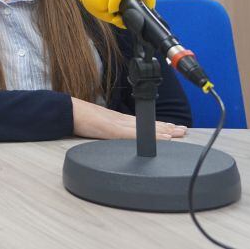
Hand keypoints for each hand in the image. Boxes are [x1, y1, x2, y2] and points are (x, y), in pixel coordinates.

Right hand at [70, 97, 186, 139]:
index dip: (156, 125)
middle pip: (147, 124)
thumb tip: (110, 133)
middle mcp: (120, 121)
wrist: (67, 111)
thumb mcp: (95, 124)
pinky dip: (151, 137)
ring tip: (178, 133)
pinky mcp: (114, 130)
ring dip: (163, 131)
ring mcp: (118, 124)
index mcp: (116, 120)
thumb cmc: (77, 117)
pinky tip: (162, 139)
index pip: (141, 123)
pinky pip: (137, 135)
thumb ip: (105, 128)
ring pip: (146, 129)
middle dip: (166, 127)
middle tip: (182, 130)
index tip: (170, 127)